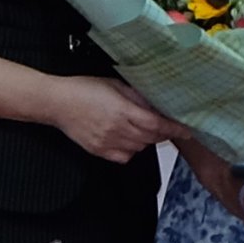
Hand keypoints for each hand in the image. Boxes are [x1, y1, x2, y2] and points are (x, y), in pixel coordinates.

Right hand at [49, 76, 179, 161]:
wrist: (58, 103)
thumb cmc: (83, 89)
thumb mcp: (115, 85)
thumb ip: (136, 97)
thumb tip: (155, 104)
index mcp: (122, 111)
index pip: (156, 124)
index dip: (173, 129)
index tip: (186, 130)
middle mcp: (116, 129)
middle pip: (150, 138)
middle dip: (161, 133)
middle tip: (165, 126)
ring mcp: (107, 143)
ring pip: (139, 148)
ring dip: (146, 140)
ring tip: (141, 128)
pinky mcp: (99, 151)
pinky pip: (124, 157)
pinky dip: (131, 150)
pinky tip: (127, 139)